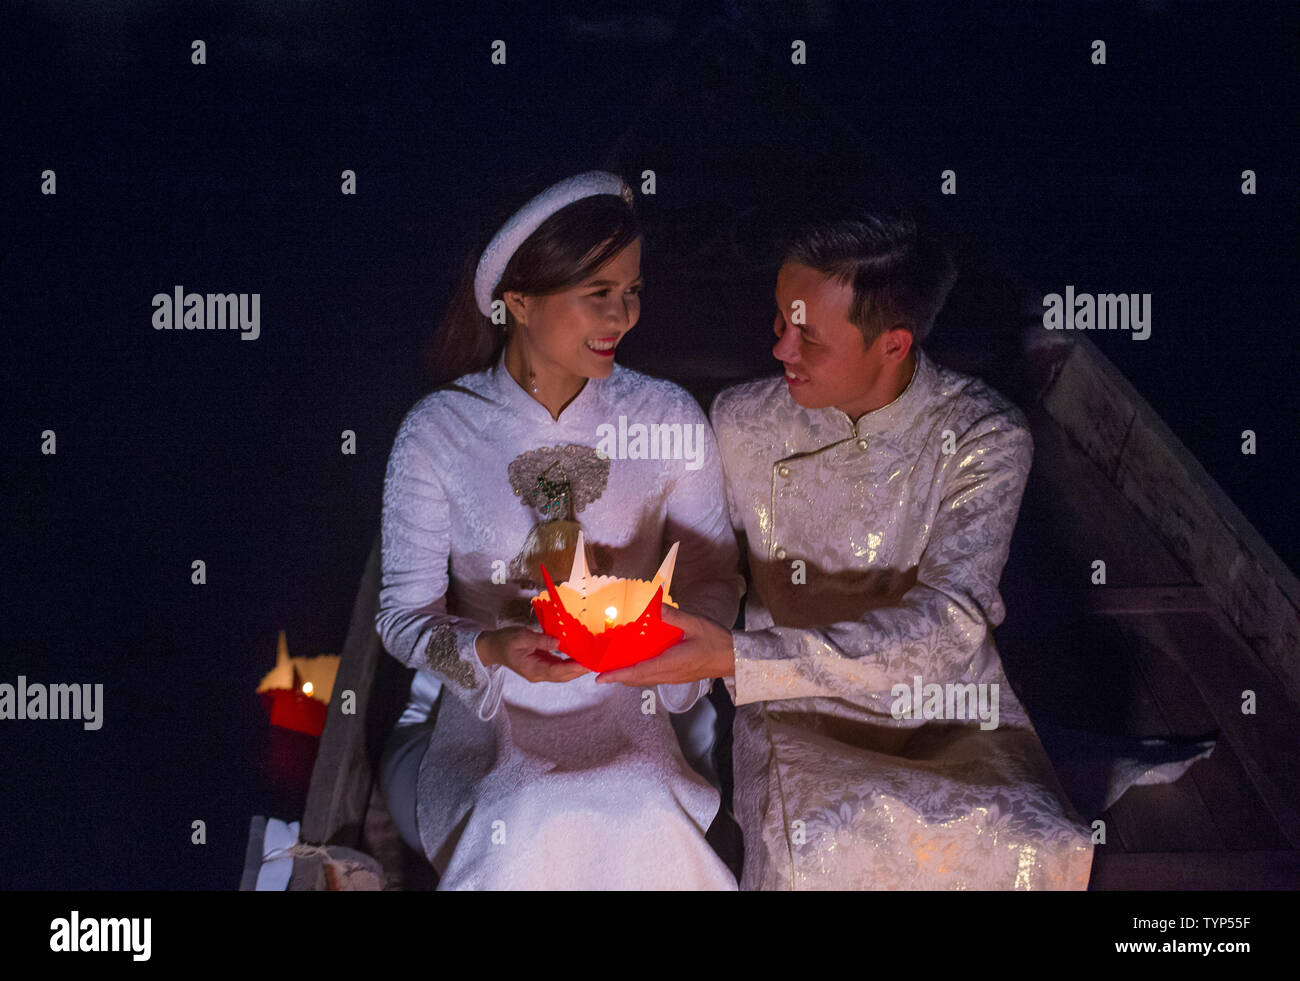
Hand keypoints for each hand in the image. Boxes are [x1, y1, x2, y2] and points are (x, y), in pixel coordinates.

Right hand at [475, 626, 589, 682]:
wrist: (493, 647)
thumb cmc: (505, 641)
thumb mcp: (521, 636)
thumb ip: (540, 640)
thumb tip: (559, 641)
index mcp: (532, 669)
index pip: (556, 671)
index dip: (573, 668)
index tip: (587, 663)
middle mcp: (538, 674)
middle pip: (562, 676)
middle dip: (579, 670)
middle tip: (596, 662)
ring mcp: (540, 671)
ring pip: (562, 673)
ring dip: (576, 668)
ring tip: (592, 660)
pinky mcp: (541, 666)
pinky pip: (558, 667)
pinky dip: (569, 663)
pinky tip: (579, 656)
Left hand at [595, 605, 734, 686]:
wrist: (735, 658)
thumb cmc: (716, 641)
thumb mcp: (694, 623)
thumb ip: (673, 615)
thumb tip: (653, 603)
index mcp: (671, 663)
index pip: (639, 672)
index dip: (618, 676)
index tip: (600, 678)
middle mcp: (670, 674)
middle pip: (638, 680)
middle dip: (618, 678)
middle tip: (600, 671)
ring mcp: (674, 678)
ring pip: (645, 681)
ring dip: (628, 677)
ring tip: (614, 669)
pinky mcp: (678, 677)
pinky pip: (653, 678)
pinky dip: (640, 674)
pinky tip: (637, 664)